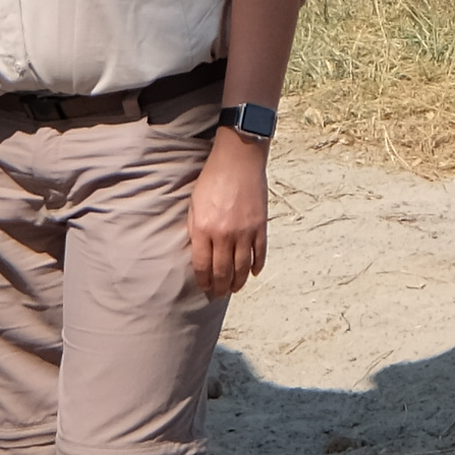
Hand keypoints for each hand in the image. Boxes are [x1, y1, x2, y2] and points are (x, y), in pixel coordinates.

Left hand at [188, 134, 268, 297]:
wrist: (238, 160)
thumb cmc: (212, 178)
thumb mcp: (194, 204)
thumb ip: (195, 230)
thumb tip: (198, 253)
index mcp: (203, 229)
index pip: (203, 266)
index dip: (203, 281)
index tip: (204, 288)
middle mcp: (224, 234)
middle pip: (222, 272)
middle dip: (220, 287)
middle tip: (219, 294)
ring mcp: (244, 232)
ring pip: (242, 268)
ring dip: (238, 282)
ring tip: (235, 289)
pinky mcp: (260, 226)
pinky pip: (260, 254)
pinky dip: (257, 266)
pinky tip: (253, 273)